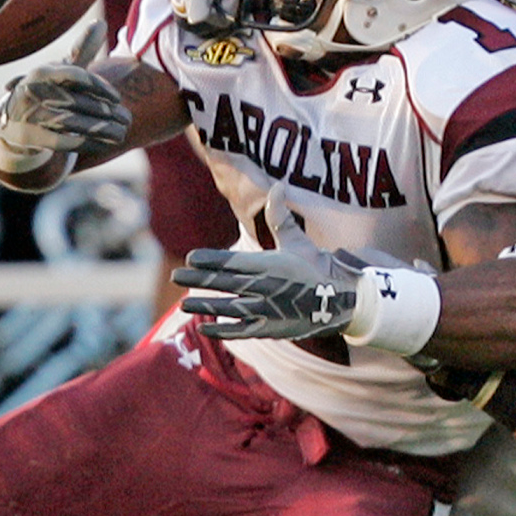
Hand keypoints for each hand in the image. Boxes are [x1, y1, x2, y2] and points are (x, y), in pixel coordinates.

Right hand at [0, 49, 130, 155]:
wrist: (14, 121)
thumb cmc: (46, 90)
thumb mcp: (62, 69)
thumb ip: (82, 49)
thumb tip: (100, 23)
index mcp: (43, 72)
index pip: (75, 75)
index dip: (98, 86)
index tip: (117, 98)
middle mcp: (33, 91)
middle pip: (75, 101)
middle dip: (104, 112)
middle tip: (127, 119)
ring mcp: (30, 114)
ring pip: (71, 123)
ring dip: (100, 130)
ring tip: (121, 133)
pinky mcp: (31, 136)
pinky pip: (62, 142)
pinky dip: (86, 143)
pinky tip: (104, 144)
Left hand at [173, 184, 373, 339]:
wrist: (341, 300)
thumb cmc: (316, 266)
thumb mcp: (298, 240)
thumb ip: (281, 215)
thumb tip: (276, 185)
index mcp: (270, 263)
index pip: (234, 261)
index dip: (211, 260)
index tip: (190, 258)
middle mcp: (266, 287)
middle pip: (226, 283)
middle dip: (199, 280)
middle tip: (175, 276)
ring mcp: (268, 310)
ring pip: (230, 308)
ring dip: (206, 305)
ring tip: (183, 304)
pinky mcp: (272, 328)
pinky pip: (243, 330)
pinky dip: (223, 330)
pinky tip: (205, 327)